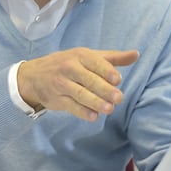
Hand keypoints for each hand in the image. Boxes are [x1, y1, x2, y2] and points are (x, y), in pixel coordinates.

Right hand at [18, 48, 138, 121]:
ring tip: (109, 110)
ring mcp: (61, 84)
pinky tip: (93, 116)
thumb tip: (136, 54)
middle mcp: (69, 68)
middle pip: (89, 79)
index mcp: (80, 55)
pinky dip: (82, 111)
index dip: (106, 71)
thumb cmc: (67, 64)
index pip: (95, 62)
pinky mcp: (56, 99)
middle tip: (118, 98)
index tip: (117, 79)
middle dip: (103, 89)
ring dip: (95, 102)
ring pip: (80, 94)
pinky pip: (70, 106)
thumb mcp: (87, 57)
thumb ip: (112, 58)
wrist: (34, 75)